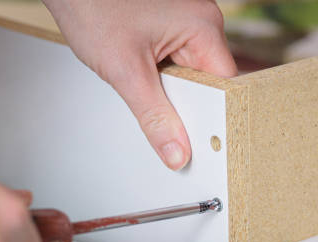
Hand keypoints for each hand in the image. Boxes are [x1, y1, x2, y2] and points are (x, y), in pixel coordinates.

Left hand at [42, 0, 236, 169]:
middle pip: (209, 80)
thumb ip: (154, 116)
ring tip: (147, 90)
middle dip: (187, 103)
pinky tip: (143, 77)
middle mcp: (200, 19)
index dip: (213, 117)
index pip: (225, 84)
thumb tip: (176, 152)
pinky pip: (176, 60)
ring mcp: (184, 20)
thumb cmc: (92, 7)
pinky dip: (161, 76)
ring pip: (190, 73)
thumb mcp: (126, 71)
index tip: (201, 143)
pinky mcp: (168, 23)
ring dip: (171, 90)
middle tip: (168, 125)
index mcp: (203, 25)